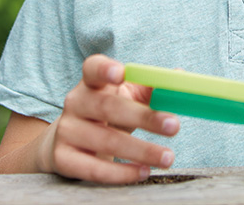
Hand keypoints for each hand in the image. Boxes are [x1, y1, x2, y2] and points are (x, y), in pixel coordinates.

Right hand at [42, 54, 178, 182]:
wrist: (69, 144)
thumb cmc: (106, 116)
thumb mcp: (125, 99)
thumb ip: (151, 89)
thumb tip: (180, 78)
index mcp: (91, 83)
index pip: (92, 69)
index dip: (104, 69)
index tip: (121, 73)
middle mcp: (75, 103)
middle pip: (107, 107)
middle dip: (144, 117)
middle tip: (174, 125)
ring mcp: (67, 131)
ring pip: (106, 141)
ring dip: (141, 150)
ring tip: (168, 158)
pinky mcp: (63, 158)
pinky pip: (94, 169)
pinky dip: (121, 173)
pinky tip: (143, 172)